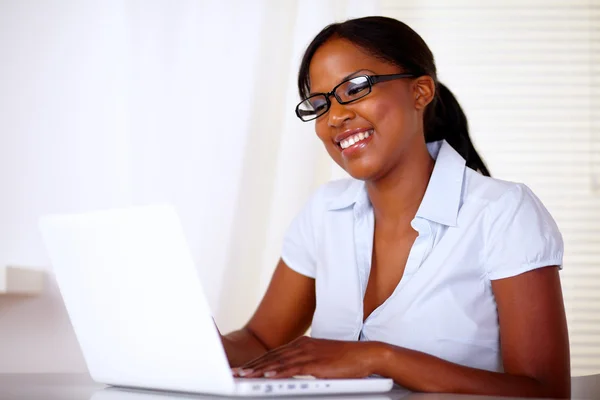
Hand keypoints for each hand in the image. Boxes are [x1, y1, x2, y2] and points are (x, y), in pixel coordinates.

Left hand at [232, 336, 382, 378]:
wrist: (365, 355)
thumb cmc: (346, 359)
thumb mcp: (321, 359)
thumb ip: (305, 363)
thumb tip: (292, 371)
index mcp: (302, 344)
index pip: (274, 354)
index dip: (257, 361)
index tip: (244, 368)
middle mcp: (302, 346)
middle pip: (271, 356)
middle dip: (252, 365)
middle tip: (237, 372)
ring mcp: (308, 353)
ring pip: (278, 362)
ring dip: (259, 369)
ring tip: (245, 375)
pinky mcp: (315, 362)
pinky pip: (292, 368)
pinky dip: (278, 371)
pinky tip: (267, 375)